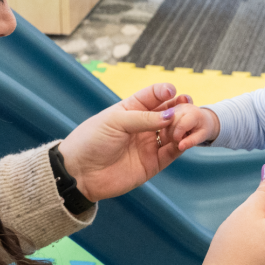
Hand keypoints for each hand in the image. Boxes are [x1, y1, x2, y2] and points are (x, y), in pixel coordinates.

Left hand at [58, 83, 190, 201]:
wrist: (80, 172)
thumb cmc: (91, 140)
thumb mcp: (116, 121)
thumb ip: (144, 118)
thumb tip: (171, 116)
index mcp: (132, 109)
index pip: (154, 95)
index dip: (165, 91)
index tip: (172, 91)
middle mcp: (144, 125)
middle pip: (170, 112)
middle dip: (180, 108)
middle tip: (184, 109)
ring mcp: (150, 144)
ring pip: (175, 131)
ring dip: (182, 126)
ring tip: (182, 126)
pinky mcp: (154, 163)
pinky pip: (173, 152)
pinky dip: (181, 145)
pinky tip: (182, 141)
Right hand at [164, 104, 219, 150]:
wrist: (203, 118)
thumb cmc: (203, 128)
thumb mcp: (202, 136)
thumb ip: (191, 141)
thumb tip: (180, 147)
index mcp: (193, 113)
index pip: (180, 126)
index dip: (178, 137)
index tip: (180, 144)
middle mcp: (182, 107)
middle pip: (170, 124)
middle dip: (172, 136)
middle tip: (180, 141)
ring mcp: (174, 107)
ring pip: (163, 123)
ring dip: (168, 134)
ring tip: (178, 137)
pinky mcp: (168, 109)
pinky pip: (162, 122)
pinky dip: (166, 130)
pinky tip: (173, 133)